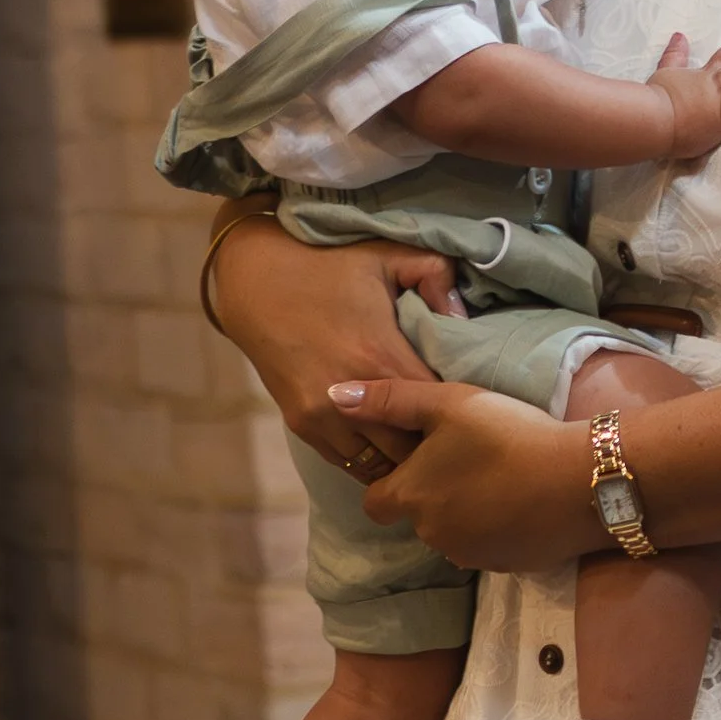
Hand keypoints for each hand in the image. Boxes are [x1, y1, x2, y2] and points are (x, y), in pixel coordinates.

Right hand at [207, 222, 462, 475]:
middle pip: (409, 448)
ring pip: (377, 464)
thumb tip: (461, 316)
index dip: (453, 412)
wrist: (256, 282)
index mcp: (381, 357)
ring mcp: (323, 416)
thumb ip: (434, 274)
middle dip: (429, 441)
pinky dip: (368, 457)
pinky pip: (346, 462)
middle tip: (445, 429)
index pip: (435, 409)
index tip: (464, 405)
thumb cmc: (327, 266)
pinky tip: (381, 441)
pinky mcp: (302, 424)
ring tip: (413, 438)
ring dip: (397, 456)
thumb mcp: (385, 255)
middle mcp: (352, 397)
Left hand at [338, 379, 594, 572]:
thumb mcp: (448, 403)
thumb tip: (333, 396)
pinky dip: (494, 528)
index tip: (418, 458)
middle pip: (416, 516)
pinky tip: (520, 501)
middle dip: (432, 494)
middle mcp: (430, 533)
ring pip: (451, 532)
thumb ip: (388, 400)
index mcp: (410, 496)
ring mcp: (467, 554)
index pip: (375, 501)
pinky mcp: (502, 566)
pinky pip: (486, 546)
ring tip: (498, 477)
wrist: (579, 482)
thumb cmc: (508, 435)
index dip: (391, 479)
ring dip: (463, 512)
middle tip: (467, 459)